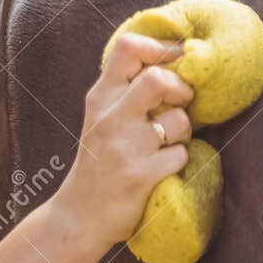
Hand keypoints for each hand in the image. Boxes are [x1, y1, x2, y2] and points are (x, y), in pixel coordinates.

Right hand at [51, 33, 194, 247]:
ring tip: (168, 143)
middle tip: (181, 104)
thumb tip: (173, 62)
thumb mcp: (101, 118)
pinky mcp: (139, 175)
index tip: (178, 59)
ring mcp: (124, 147)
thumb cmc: (98, 163)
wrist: (79, 216)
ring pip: (179, 120)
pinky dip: (179, 161)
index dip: (163, 47)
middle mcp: (109, 117)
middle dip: (181, 89)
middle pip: (158, 78)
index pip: (129, 47)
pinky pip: (181, 155)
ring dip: (184, 132)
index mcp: (100, 97)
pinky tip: (162, 168)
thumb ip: (126, 90)